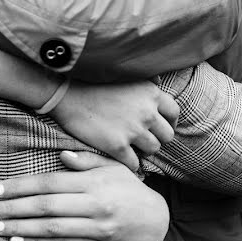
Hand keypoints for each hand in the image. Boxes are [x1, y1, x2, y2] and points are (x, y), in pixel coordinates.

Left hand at [0, 150, 168, 240]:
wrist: (154, 222)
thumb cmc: (127, 188)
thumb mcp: (112, 167)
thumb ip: (85, 161)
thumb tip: (61, 155)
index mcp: (94, 183)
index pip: (50, 183)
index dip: (21, 186)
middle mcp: (94, 206)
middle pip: (46, 208)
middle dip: (13, 209)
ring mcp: (95, 229)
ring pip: (50, 229)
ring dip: (19, 228)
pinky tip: (17, 239)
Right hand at [51, 79, 178, 170]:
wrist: (66, 94)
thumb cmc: (93, 83)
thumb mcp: (124, 76)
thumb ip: (144, 82)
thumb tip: (158, 80)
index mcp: (150, 93)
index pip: (174, 112)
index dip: (169, 122)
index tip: (161, 128)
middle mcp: (146, 111)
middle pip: (167, 135)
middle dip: (157, 138)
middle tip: (144, 140)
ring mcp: (133, 130)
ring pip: (152, 150)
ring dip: (144, 151)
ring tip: (132, 148)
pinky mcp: (118, 146)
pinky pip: (135, 163)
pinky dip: (131, 164)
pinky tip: (123, 160)